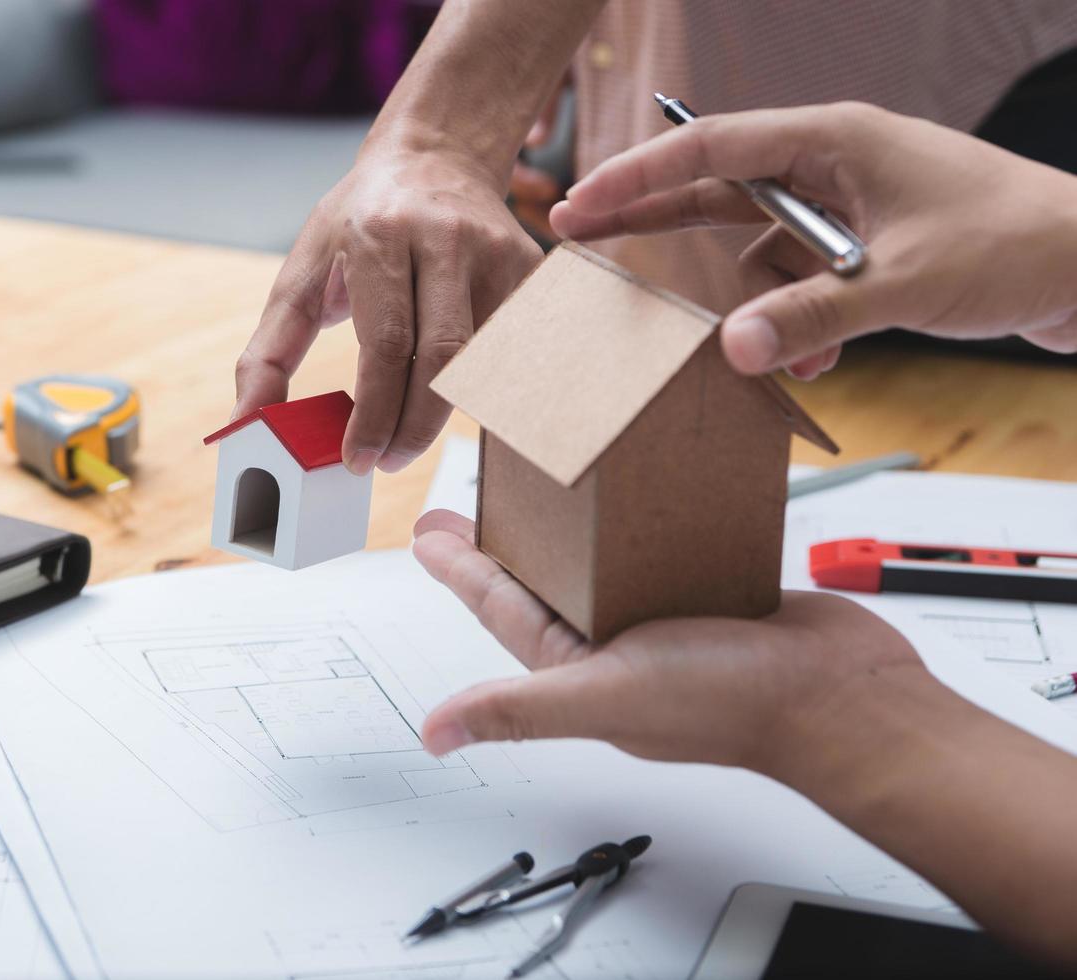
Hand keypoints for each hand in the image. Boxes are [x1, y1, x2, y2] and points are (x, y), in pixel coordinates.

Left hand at [234, 150, 541, 474]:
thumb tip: (246, 421)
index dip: (374, 413)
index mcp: (380, 234)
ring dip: (444, 413)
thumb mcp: (303, 271)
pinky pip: (506, 349)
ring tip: (409, 434)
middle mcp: (445, 238)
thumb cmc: (361, 221)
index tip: (358, 458)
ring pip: (479, 361)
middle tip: (387, 460)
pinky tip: (447, 397)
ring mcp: (496, 252)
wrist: (436, 154)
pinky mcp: (529, 268)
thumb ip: (270, 350)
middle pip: (441, 360)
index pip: (386, 343)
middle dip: (413, 427)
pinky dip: (476, 386)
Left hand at [411, 509, 921, 776]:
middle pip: (548, 579)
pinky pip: (668, 546)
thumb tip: (435, 733)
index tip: (427, 533)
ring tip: (548, 475)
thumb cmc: (730, 705)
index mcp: (582, 666)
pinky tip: (640, 482)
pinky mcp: (716, 587)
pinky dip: (649, 517)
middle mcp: (619, 642)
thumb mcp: (604, 695)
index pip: (502, 608)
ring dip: (578, 523)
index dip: (461, 569)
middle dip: (510, 539)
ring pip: (607, 559)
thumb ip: (519, 708)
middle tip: (477, 493)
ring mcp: (668, 614)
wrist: (842, 699)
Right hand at [550, 102, 1076, 378]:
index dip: (637, 179)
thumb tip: (732, 351)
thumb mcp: (901, 283)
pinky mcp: (867, 246)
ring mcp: (849, 205)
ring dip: (758, 310)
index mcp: (834, 140)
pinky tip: (816, 362)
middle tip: (579, 238)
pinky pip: (800, 283)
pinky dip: (796, 323)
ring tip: (776, 360)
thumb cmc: (1014, 246)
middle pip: (717, 190)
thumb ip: (810, 316)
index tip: (579, 202)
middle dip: (654, 222)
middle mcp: (833, 164)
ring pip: (762, 255)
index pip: (711, 149)